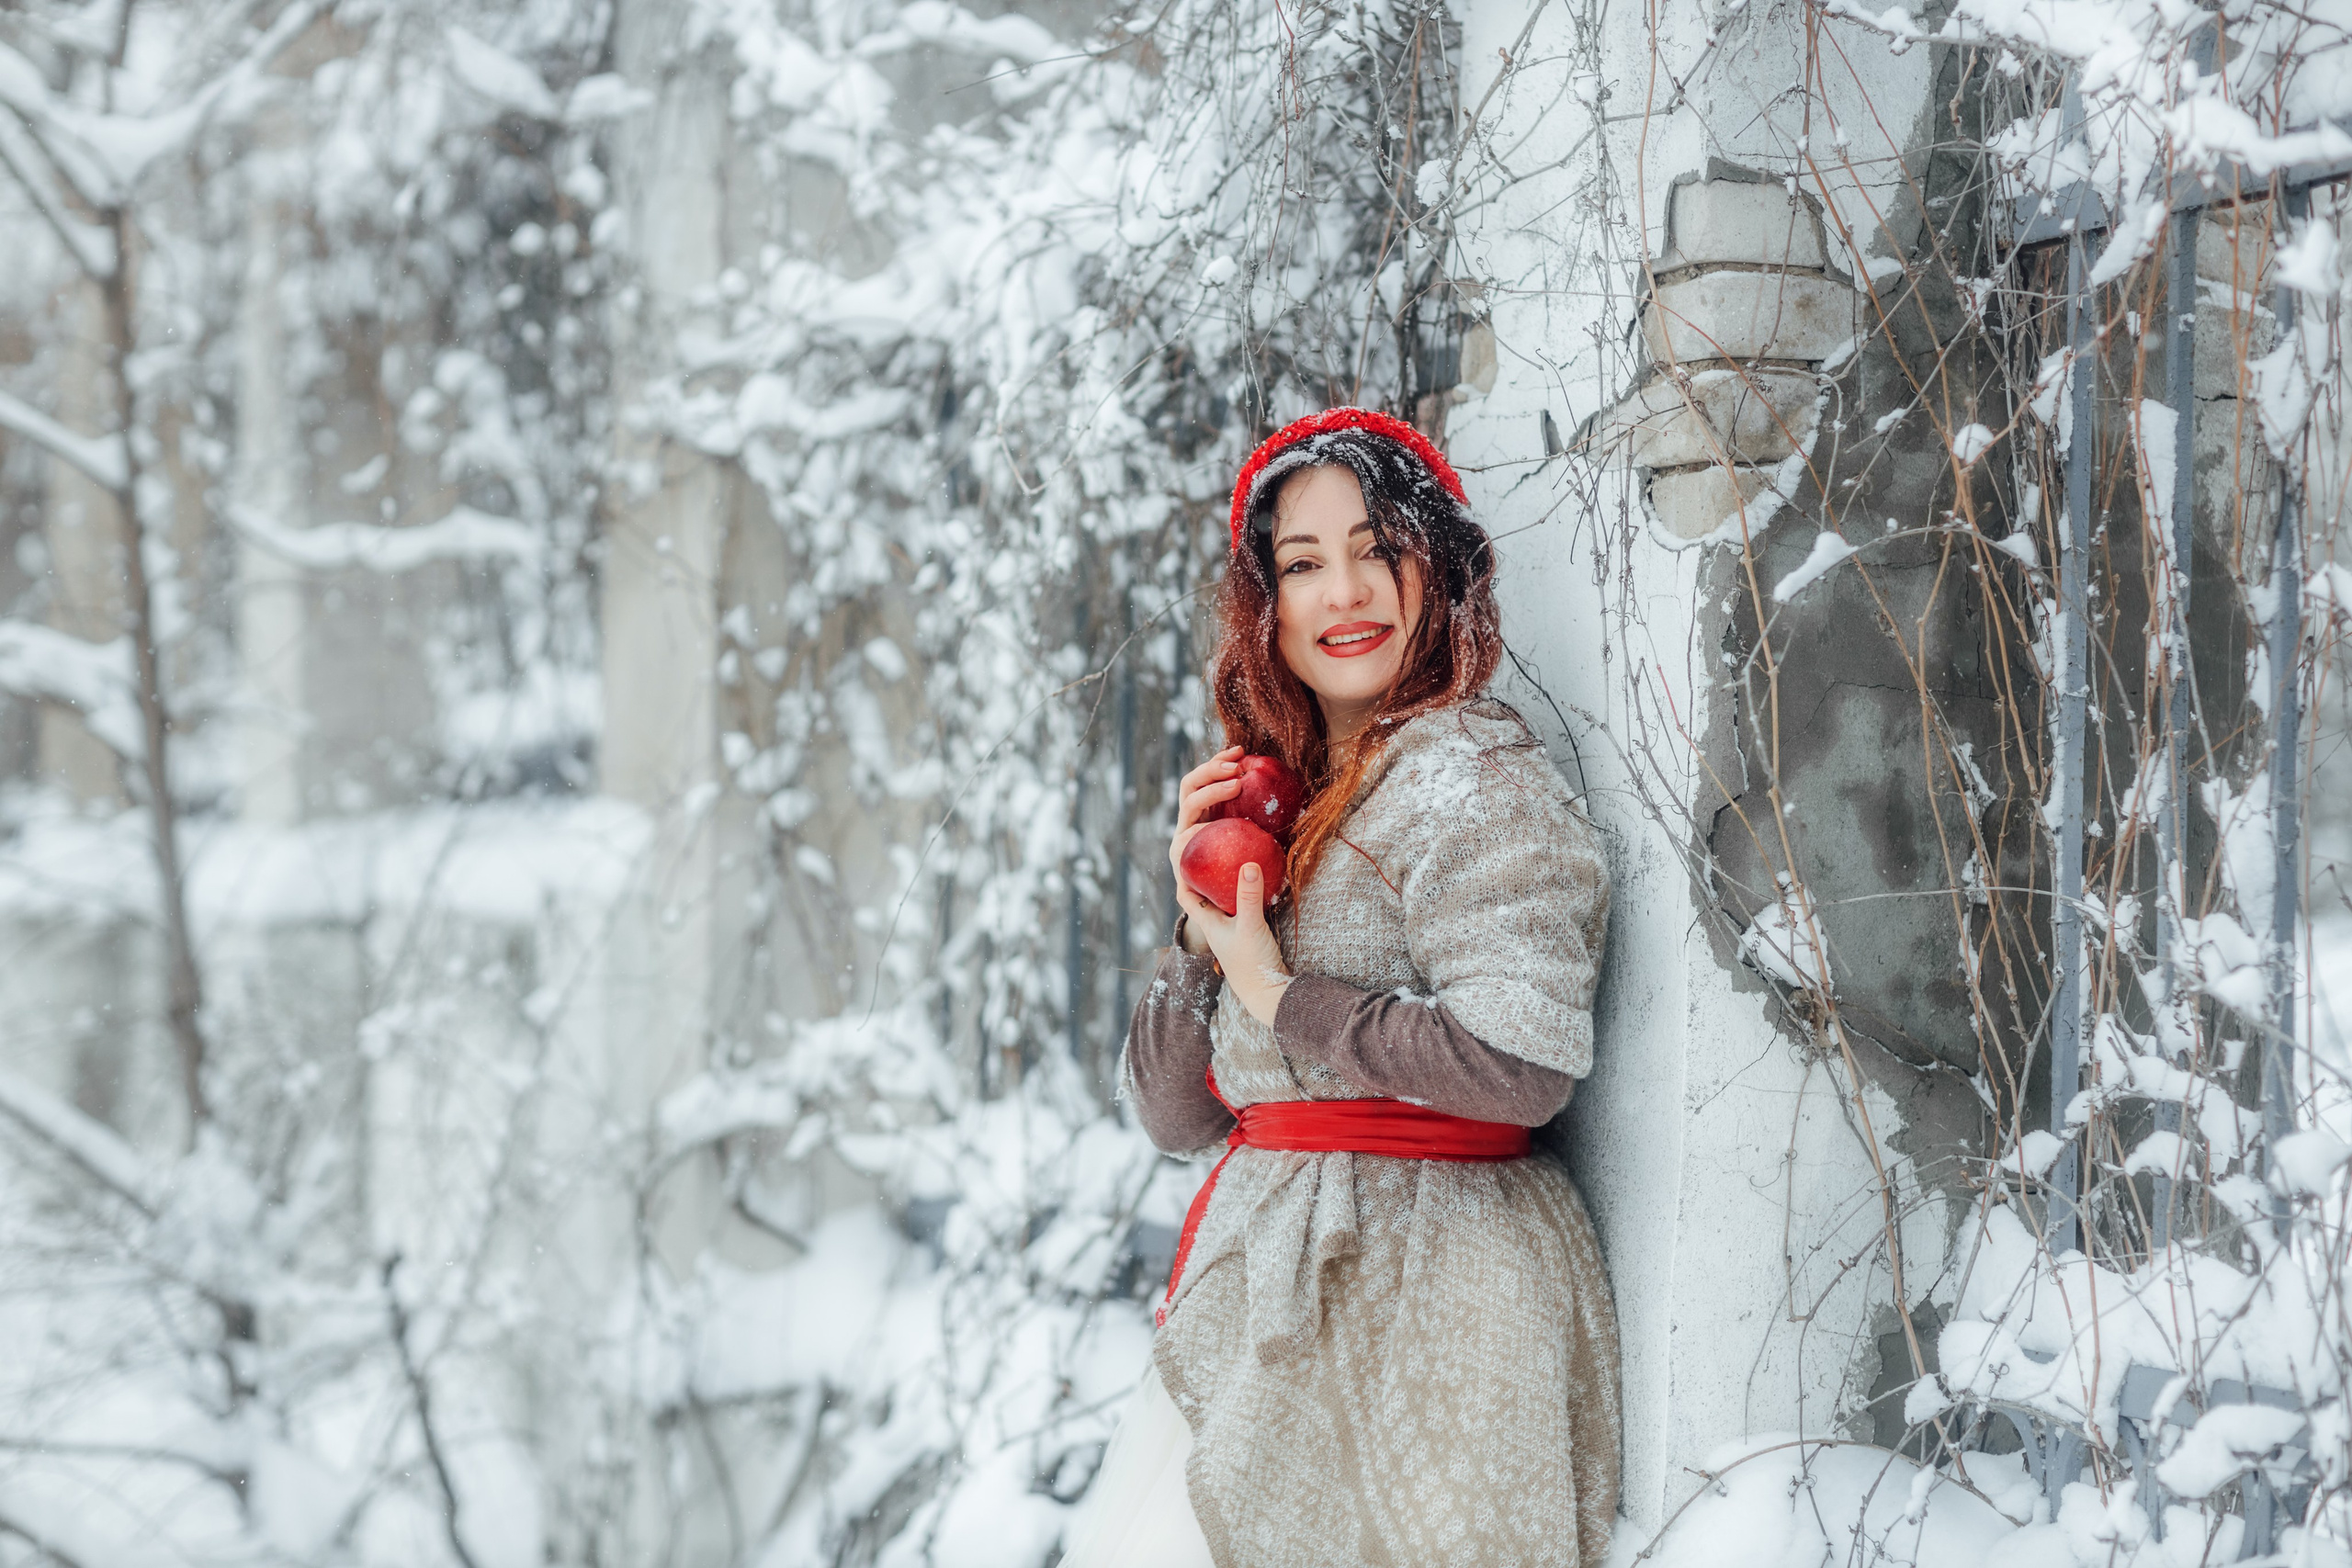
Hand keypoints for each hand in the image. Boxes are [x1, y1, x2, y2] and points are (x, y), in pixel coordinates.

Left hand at [1169, 746, 1290, 1023]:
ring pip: (1208, 816)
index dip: (1199, 809)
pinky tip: (1253, 781)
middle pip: (1192, 818)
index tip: (1227, 793)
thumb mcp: (1250, 928)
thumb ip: (1248, 898)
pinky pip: (1228, 825)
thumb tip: (1250, 863)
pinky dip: (1237, 801)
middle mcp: (1195, 874)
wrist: (1262, 981)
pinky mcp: (1231, 866)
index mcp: (1187, 887)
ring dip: (1219, 786)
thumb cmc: (1250, 958)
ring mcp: (1213, 868)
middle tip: (1236, 767)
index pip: (1182, 839)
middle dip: (1208, 786)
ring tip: (1241, 760)